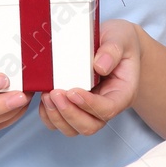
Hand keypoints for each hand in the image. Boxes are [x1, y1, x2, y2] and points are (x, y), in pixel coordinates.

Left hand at [39, 19, 142, 136]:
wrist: (114, 41)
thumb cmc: (119, 41)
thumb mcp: (121, 38)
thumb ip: (113, 50)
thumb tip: (99, 67)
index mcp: (122, 93)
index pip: (107, 109)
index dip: (89, 105)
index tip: (73, 91)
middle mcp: (106, 105)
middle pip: (89, 126)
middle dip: (69, 113)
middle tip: (55, 93)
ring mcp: (89, 109)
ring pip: (73, 128)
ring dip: (57, 116)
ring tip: (47, 95)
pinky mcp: (74, 105)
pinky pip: (60, 122)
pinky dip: (49, 116)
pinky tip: (44, 98)